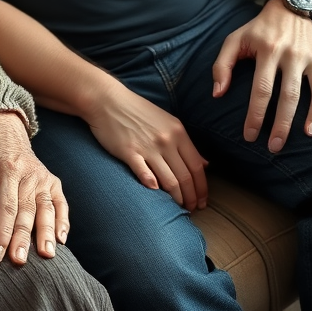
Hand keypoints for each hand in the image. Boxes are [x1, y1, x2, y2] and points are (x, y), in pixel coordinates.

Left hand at [0, 111, 68, 263]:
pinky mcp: (53, 181)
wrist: (6, 130)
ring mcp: (43, 177)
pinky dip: (63, 221)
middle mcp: (29, 174)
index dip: (2, 232)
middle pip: (27, 211)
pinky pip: (61, 203)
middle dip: (23, 238)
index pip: (6, 207)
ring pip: (46, 209)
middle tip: (18, 261)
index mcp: (8, 170)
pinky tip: (62, 239)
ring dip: (46, 233)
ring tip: (46, 255)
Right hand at [86, 89, 207, 210]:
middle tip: (192, 209)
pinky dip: (152, 186)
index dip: (202, 188)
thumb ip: (185, 143)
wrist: (107, 100)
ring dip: (176, 198)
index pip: (197, 167)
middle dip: (191, 197)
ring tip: (177, 207)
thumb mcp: (167, 121)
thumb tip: (204, 163)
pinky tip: (155, 194)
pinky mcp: (129, 152)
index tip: (202, 201)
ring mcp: (147, 147)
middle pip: (185, 177)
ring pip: (169, 180)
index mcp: (178, 132)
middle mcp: (166, 140)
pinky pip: (144, 174)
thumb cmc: (137, 111)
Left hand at [213, 0, 311, 152]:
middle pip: (283, 95)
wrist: (290, 8)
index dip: (255, 114)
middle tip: (270, 148)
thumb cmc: (257, 30)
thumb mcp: (234, 40)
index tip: (248, 135)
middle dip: (276, 124)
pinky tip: (311, 129)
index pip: (260, 88)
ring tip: (285, 143)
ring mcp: (304, 59)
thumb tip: (217, 94)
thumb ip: (222, 65)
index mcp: (264, 49)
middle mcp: (286, 54)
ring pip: (302, 95)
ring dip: (295, 121)